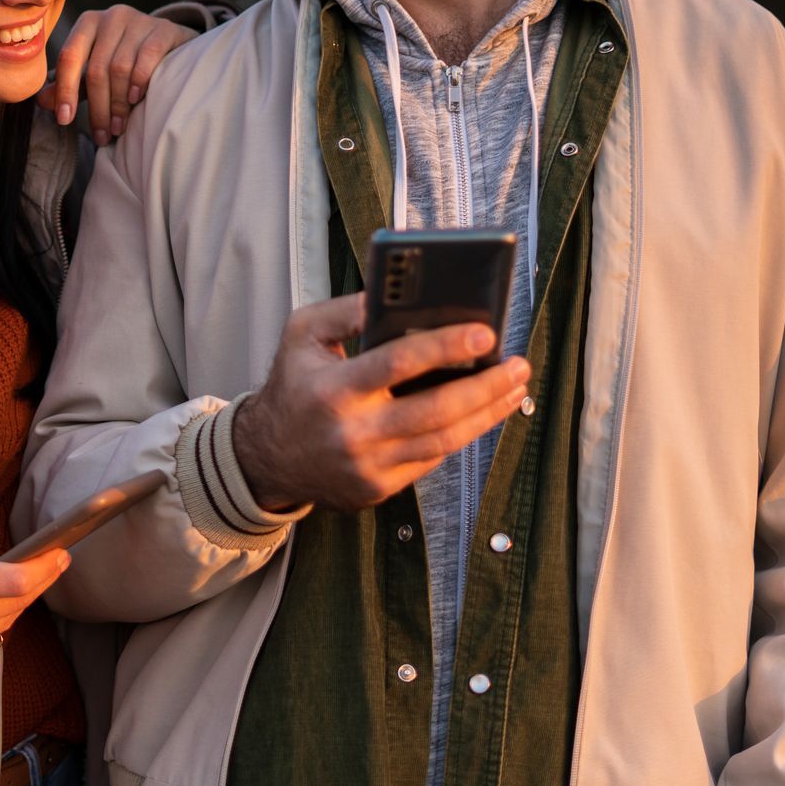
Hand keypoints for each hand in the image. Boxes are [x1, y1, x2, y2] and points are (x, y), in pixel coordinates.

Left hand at [38, 6, 196, 145]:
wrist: (169, 43)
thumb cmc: (124, 59)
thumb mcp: (93, 71)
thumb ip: (69, 85)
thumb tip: (41, 102)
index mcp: (88, 23)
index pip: (69, 57)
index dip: (65, 91)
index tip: (64, 121)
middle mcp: (111, 16)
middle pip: (96, 68)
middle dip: (96, 107)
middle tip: (101, 136)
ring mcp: (139, 20)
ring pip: (120, 67)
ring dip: (117, 104)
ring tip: (118, 127)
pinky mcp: (164, 28)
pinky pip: (147, 57)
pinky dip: (139, 81)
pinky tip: (135, 100)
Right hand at [231, 293, 530, 511]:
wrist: (266, 458)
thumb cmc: (291, 387)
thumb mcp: (301, 335)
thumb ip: (344, 312)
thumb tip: (392, 297)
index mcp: (334, 389)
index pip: (399, 363)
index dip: (446, 346)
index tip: (485, 332)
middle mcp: (354, 432)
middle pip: (436, 410)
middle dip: (485, 387)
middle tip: (518, 364)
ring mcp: (369, 466)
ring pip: (444, 441)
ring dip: (486, 414)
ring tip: (513, 388)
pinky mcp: (379, 488)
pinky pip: (431, 460)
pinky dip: (461, 435)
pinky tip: (482, 413)